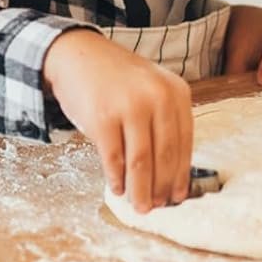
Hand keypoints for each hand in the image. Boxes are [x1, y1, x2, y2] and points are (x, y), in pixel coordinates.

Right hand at [43, 30, 192, 213]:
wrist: (77, 55)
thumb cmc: (116, 79)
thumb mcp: (150, 89)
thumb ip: (163, 122)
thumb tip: (170, 175)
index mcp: (176, 92)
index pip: (184, 143)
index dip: (181, 174)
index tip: (178, 196)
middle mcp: (157, 97)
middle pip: (164, 156)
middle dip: (161, 188)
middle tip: (157, 207)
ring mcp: (129, 106)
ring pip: (141, 162)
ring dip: (140, 190)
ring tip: (139, 207)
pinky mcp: (102, 118)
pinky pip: (113, 158)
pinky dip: (116, 178)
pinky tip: (117, 188)